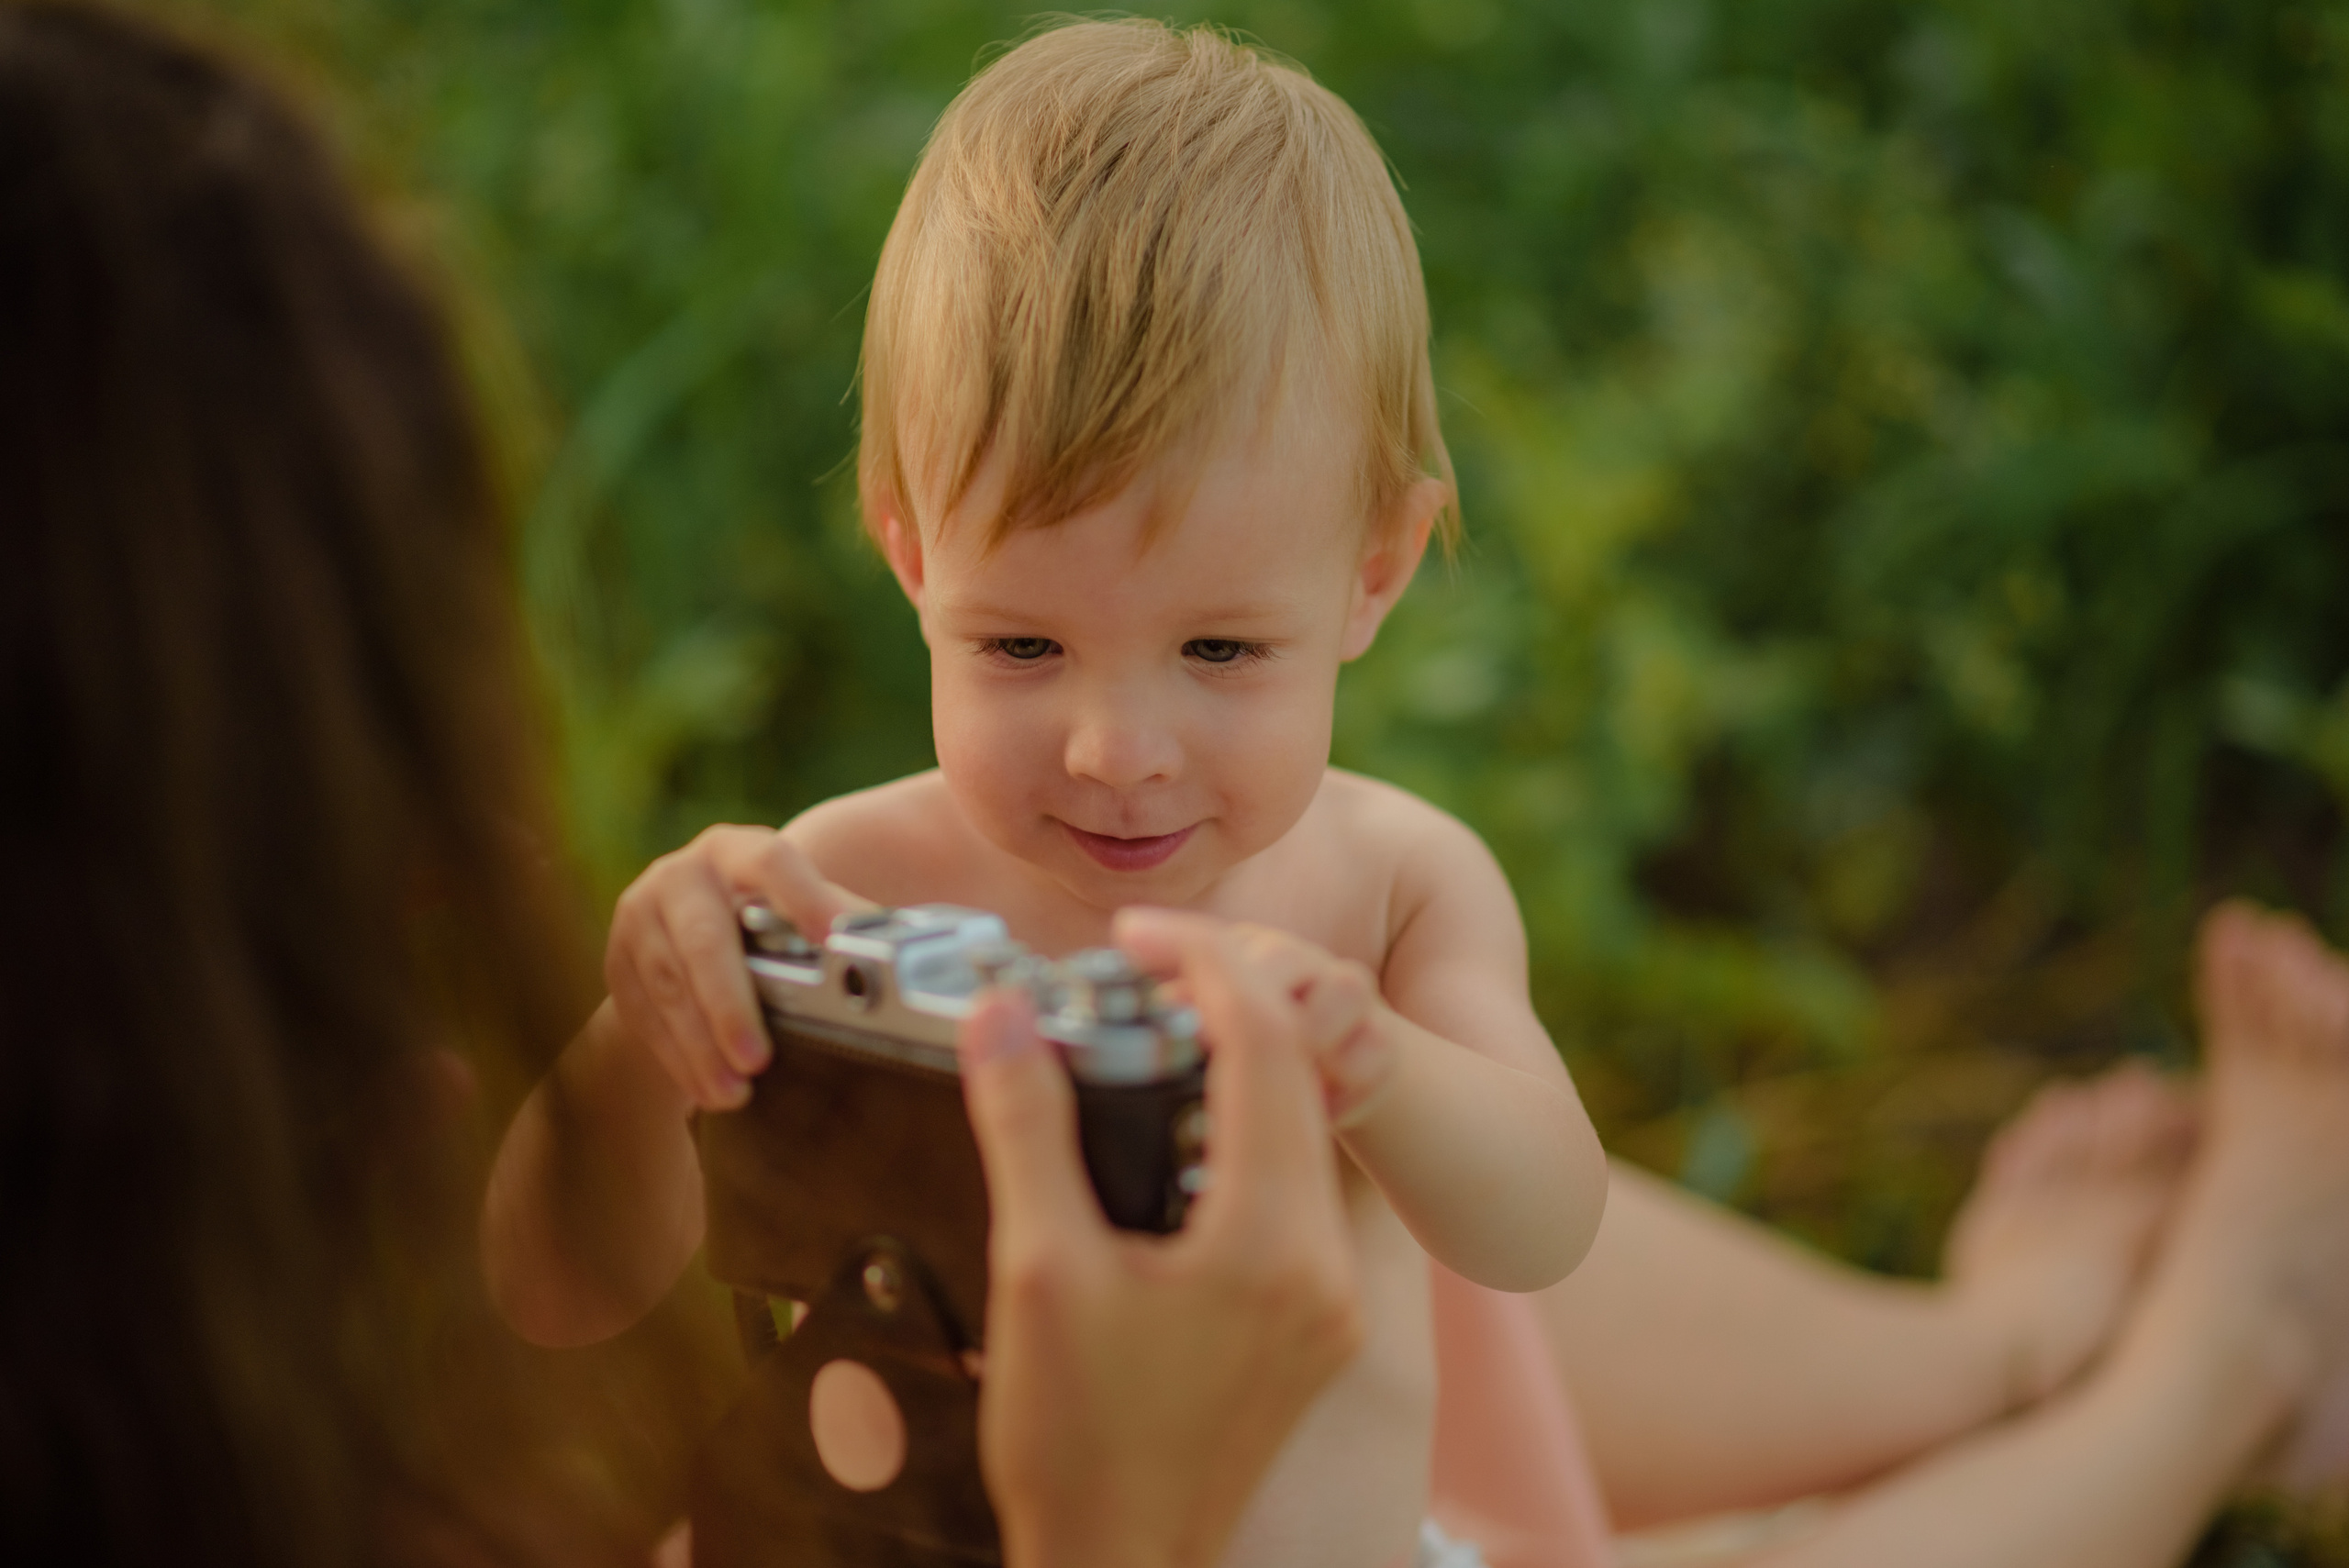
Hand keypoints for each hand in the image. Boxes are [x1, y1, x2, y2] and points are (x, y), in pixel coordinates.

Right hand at [604, 825, 870, 1110]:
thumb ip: (834, 915)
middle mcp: (681, 876)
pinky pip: (645, 1016)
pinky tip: (705, 1089)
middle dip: (730, 1005)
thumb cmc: (754, 917)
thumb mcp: (791, 903)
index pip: (770, 862)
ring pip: (669, 986)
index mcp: (736, 851)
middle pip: (704, 940)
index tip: (833, 937)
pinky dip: (677, 1058)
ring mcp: (639, 918)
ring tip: (733, 1092)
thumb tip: (891, 939)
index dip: (802, 897)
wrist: (675, 932)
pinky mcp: (615, 963)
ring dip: (701, 1047)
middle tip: (758, 1058)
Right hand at [960, 910, 1366, 1567]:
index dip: (1207, 966)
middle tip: (1144, 968)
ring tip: (1155, 1030)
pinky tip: (1177, 1127)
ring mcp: (1326, 1303)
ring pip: (1303, 1134)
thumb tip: (1004, 1012)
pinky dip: (1245, 1133)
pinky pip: (1294, 1191)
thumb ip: (1028, 1127)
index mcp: (1272, 1243)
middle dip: (1228, 1004)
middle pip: (1299, 1082)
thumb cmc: (1074, 1442)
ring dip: (1240, 1066)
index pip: (1265, 1049)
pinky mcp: (1312, 1329)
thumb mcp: (1036, 1270)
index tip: (1138, 936)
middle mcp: (1323, 1267)